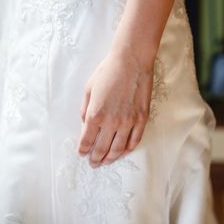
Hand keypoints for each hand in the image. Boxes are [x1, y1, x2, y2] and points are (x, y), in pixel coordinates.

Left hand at [79, 48, 152, 166]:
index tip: (82, 153)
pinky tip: (123, 151)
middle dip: (95, 158)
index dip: (83, 150)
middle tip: (93, 163)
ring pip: (118, 149)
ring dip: (111, 158)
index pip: (86, 140)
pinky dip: (127, 149)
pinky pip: (134, 140)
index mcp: (95, 114)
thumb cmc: (108, 71)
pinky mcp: (141, 119)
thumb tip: (85, 122)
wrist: (132, 61)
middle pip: (102, 148)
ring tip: (106, 161)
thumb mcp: (89, 88)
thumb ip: (85, 108)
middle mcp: (111, 122)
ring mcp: (128, 122)